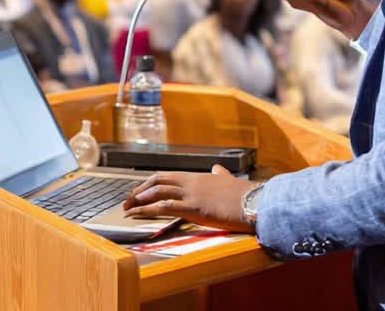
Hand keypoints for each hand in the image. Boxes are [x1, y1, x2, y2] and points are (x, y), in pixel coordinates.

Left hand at [123, 166, 257, 232]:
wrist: (257, 202)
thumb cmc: (245, 195)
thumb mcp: (228, 181)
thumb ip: (220, 175)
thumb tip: (217, 169)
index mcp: (198, 177)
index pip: (167, 176)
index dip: (150, 183)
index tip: (139, 191)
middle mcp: (191, 182)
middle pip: (157, 181)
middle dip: (139, 190)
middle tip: (127, 201)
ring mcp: (192, 194)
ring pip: (157, 191)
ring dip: (139, 199)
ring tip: (127, 208)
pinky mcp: (194, 208)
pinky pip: (165, 206)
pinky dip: (147, 210)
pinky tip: (138, 214)